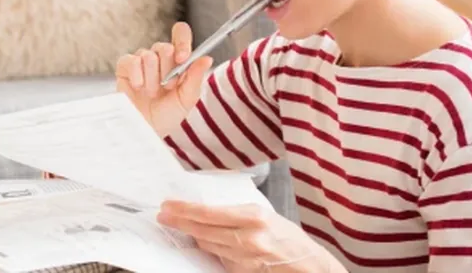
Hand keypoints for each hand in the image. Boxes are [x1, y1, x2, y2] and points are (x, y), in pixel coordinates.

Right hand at [115, 22, 213, 137]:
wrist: (145, 129)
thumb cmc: (167, 115)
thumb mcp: (187, 99)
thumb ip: (196, 77)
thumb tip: (207, 58)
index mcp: (178, 59)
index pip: (180, 33)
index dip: (182, 41)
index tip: (182, 58)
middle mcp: (160, 57)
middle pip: (165, 47)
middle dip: (168, 70)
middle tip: (167, 87)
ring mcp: (141, 61)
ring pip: (148, 56)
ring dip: (152, 79)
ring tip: (152, 93)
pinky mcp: (125, 67)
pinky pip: (131, 61)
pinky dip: (136, 76)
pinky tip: (138, 87)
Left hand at [157, 201, 344, 272]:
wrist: (308, 264)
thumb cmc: (287, 235)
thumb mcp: (264, 214)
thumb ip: (235, 212)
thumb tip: (203, 208)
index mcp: (254, 217)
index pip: (208, 213)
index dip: (184, 209)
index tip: (168, 205)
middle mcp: (249, 238)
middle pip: (202, 230)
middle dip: (179, 222)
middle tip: (163, 215)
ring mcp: (246, 258)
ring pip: (207, 245)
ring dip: (194, 236)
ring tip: (181, 226)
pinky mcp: (244, 272)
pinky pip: (219, 258)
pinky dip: (212, 249)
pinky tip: (205, 242)